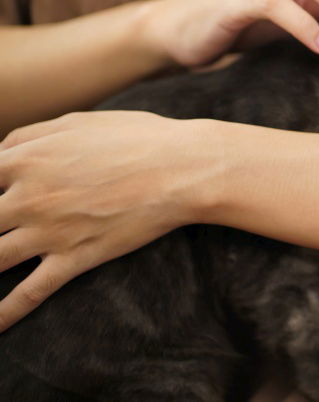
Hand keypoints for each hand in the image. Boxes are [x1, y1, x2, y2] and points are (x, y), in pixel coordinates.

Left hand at [0, 111, 211, 331]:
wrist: (183, 168)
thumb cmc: (135, 138)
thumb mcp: (77, 122)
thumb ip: (30, 135)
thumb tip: (0, 152)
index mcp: (26, 159)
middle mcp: (29, 197)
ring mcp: (50, 231)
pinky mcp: (76, 257)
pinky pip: (29, 292)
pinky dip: (5, 313)